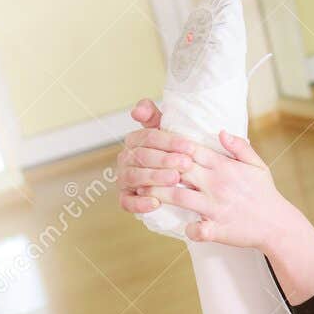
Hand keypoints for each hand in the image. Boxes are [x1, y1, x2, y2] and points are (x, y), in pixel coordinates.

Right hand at [116, 98, 192, 214]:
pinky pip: (127, 203)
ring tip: (175, 179)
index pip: (149, 137)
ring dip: (155, 178)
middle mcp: (125, 158)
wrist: (175, 184)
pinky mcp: (125, 199)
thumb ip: (153, 116)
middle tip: (186, 164)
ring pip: (135, 177)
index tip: (190, 147)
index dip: (169, 141)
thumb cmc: (172, 156)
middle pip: (143, 156)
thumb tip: (137, 110)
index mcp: (134, 140)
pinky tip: (156, 202)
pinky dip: (140, 203)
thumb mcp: (166, 134)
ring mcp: (124, 179)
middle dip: (165, 159)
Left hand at [149, 128, 285, 249]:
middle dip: (156, 167)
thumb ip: (239, 146)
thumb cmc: (264, 194)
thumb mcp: (257, 165)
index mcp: (223, 166)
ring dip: (158, 195)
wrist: (278, 225)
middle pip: (177, 170)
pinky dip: (186, 228)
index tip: (153, 145)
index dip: (169, 146)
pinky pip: (196, 229)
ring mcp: (215, 207)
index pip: (189, 149)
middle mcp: (216, 184)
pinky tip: (180, 226)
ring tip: (142, 193)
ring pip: (178, 197)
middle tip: (137, 167)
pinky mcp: (218, 229)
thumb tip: (220, 131)